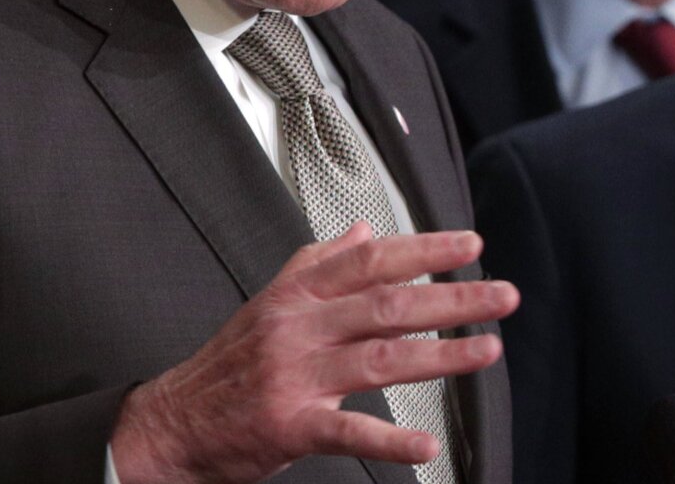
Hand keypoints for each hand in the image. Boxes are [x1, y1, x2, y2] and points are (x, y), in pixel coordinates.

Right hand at [109, 224, 516, 482]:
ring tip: (487, 350)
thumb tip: (364, 231)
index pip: (369, 260)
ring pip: (378, 358)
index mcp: (295, 296)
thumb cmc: (226, 367)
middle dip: (451, 298)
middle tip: (501, 296)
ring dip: (441, 355)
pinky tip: (427, 443)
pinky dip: (390, 439)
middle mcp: (297, 328)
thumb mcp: (268, 302)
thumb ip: (317, 264)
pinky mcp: (289, 425)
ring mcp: (293, 376)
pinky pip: (347, 430)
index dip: (423, 250)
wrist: (172, 423)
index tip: (469, 246)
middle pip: (385, 304)